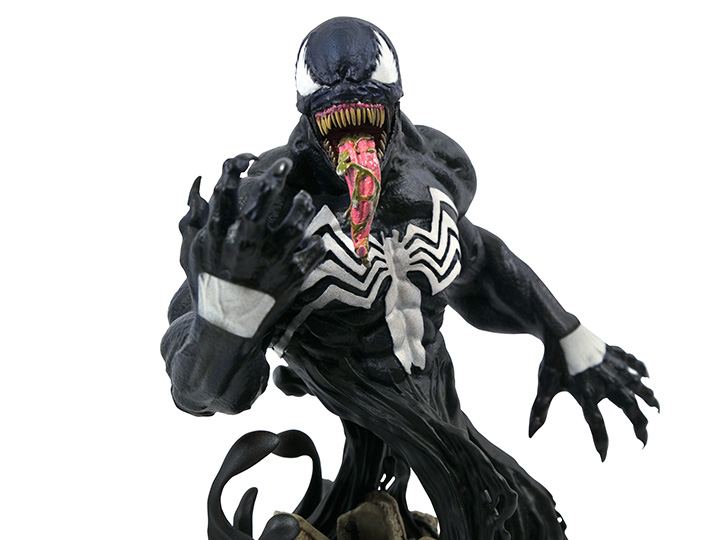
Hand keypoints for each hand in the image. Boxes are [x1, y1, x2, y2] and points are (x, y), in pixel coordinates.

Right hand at [179, 154, 324, 314]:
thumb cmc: (208, 287)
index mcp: (218, 234)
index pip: (225, 190)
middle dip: (275, 176)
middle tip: (285, 164)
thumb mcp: (191, 254)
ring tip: (304, 200)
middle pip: (263, 198)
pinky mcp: (292, 275)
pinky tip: (312, 239)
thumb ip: (193, 219)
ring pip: (297, 220)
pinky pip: (313, 248)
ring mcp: (271, 258)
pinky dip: (315, 242)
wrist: (227, 328)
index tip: (246, 159)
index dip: (235, 167)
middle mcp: (245, 242)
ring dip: (303, 205)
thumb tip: (199, 183)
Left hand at [529, 341, 658, 460]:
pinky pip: (635, 364)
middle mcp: (606, 383)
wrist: (559, 328)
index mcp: (587, 393)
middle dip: (640, 429)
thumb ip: (540, 411)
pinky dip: (642, 371)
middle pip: (630, 410)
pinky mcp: (616, 355)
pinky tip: (646, 378)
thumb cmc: (552, 360)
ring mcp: (614, 369)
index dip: (601, 444)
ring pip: (640, 388)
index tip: (603, 459)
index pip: (596, 425)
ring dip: (650, 400)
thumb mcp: (545, 386)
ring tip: (657, 411)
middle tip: (642, 443)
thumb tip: (529, 434)